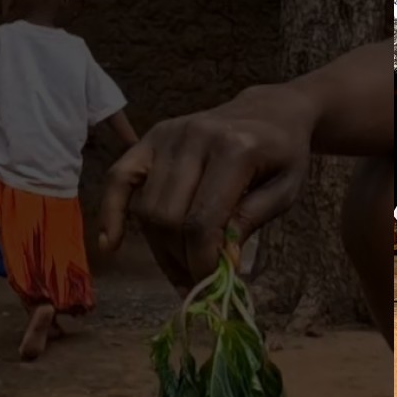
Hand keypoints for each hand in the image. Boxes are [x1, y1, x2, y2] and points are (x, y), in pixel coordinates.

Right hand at [99, 84, 318, 291]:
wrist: (270, 112)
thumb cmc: (284, 155)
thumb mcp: (286, 190)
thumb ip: (253, 220)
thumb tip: (221, 259)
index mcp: (235, 149)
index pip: (203, 220)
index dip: (201, 260)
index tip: (210, 285)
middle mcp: (195, 137)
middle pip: (170, 217)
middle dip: (180, 259)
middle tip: (196, 283)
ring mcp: (168, 134)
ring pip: (147, 207)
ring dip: (159, 248)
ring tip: (179, 271)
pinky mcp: (150, 136)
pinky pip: (119, 178)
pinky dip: (112, 212)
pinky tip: (110, 244)